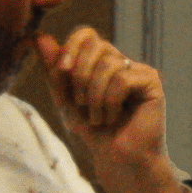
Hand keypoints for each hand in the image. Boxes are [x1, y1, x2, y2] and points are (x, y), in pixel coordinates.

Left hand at [33, 29, 181, 192]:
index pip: (86, 34)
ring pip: (108, 64)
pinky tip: (113, 117)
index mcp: (101, 61)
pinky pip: (122, 78)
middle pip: (96, 44)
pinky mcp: (151, 82)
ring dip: (94, 95)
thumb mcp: (64, 97)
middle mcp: (121, 62)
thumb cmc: (93, 130)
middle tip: (80, 103)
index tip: (61, 72)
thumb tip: (39, 36)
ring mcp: (138, 71)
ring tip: (97, 117)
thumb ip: (53, 68)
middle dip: (80, 75)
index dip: (71, 47)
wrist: (117, 157)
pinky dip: (110, 101)